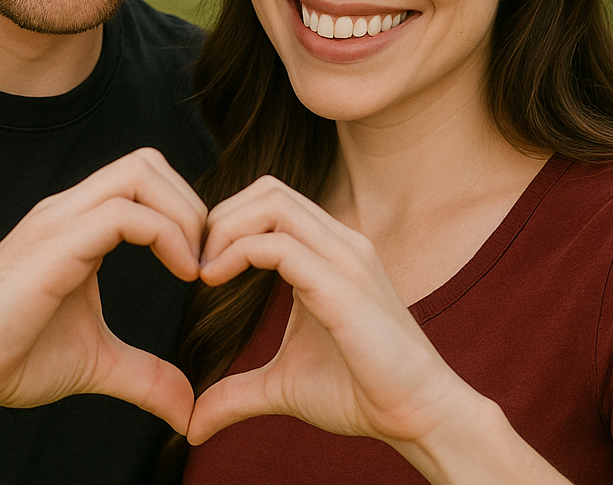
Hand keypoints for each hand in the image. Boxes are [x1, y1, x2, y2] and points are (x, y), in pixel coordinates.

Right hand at [0, 147, 206, 434]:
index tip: (205, 265)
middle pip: (148, 161)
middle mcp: (70, 208)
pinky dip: (166, 234)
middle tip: (207, 259)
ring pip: (139, 172)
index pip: (144, 178)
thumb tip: (188, 409)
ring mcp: (60, 220)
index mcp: (79, 222)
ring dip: (183, 213)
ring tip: (196, 267)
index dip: (185, 210)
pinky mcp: (54, 243)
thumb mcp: (96, 362)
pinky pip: (123, 213)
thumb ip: (145, 375)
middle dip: (191, 202)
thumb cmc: (9, 356)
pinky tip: (182, 274)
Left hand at [186, 176, 466, 447]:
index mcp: (330, 249)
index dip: (227, 220)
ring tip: (204, 271)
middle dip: (221, 216)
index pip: (271, 199)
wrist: (420, 415)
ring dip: (225, 228)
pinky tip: (215, 280)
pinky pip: (280, 246)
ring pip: (273, 203)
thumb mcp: (283, 384)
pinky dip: (238, 253)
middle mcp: (341, 240)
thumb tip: (192, 423)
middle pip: (268, 189)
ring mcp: (346, 257)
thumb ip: (237, 392)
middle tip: (195, 262)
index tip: (199, 264)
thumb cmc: (360, 392)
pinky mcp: (343, 285)